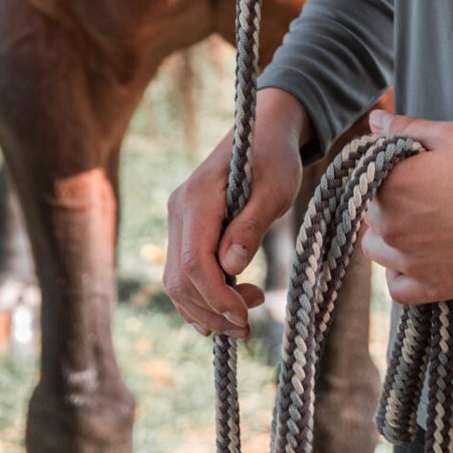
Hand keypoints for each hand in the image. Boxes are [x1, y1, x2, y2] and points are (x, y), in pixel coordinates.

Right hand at [164, 87, 307, 337]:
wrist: (263, 129)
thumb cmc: (275, 156)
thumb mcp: (276, 189)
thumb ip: (252, 226)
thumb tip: (230, 268)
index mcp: (198, 198)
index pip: (194, 262)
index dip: (217, 297)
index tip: (246, 316)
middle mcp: (179, 209)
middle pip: (180, 278)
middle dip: (212, 309)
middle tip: (248, 324)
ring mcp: (178, 219)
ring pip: (176, 280)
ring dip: (206, 308)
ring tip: (243, 317)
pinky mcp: (185, 227)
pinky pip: (182, 271)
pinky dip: (199, 297)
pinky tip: (222, 312)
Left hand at [360, 110, 452, 304]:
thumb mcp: (450, 136)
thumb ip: (406, 127)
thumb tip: (375, 120)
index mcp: (393, 186)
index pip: (365, 178)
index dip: (383, 171)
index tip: (406, 169)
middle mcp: (393, 227)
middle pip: (369, 213)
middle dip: (386, 200)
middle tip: (419, 192)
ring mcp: (410, 261)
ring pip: (376, 249)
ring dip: (387, 235)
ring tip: (417, 222)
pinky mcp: (431, 287)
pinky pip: (396, 288)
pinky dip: (399, 274)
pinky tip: (417, 256)